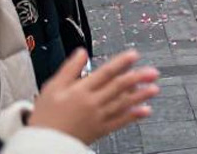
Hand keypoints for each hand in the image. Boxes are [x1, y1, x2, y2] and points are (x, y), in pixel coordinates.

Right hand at [30, 50, 158, 143]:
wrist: (42, 144)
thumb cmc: (45, 116)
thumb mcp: (52, 87)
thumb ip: (69, 69)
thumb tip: (81, 52)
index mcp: (80, 90)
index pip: (105, 73)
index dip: (121, 63)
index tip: (133, 55)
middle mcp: (92, 103)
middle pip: (118, 87)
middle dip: (137, 78)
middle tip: (153, 72)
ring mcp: (97, 117)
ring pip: (122, 104)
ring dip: (140, 96)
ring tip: (154, 88)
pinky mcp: (100, 130)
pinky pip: (120, 122)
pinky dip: (133, 116)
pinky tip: (145, 110)